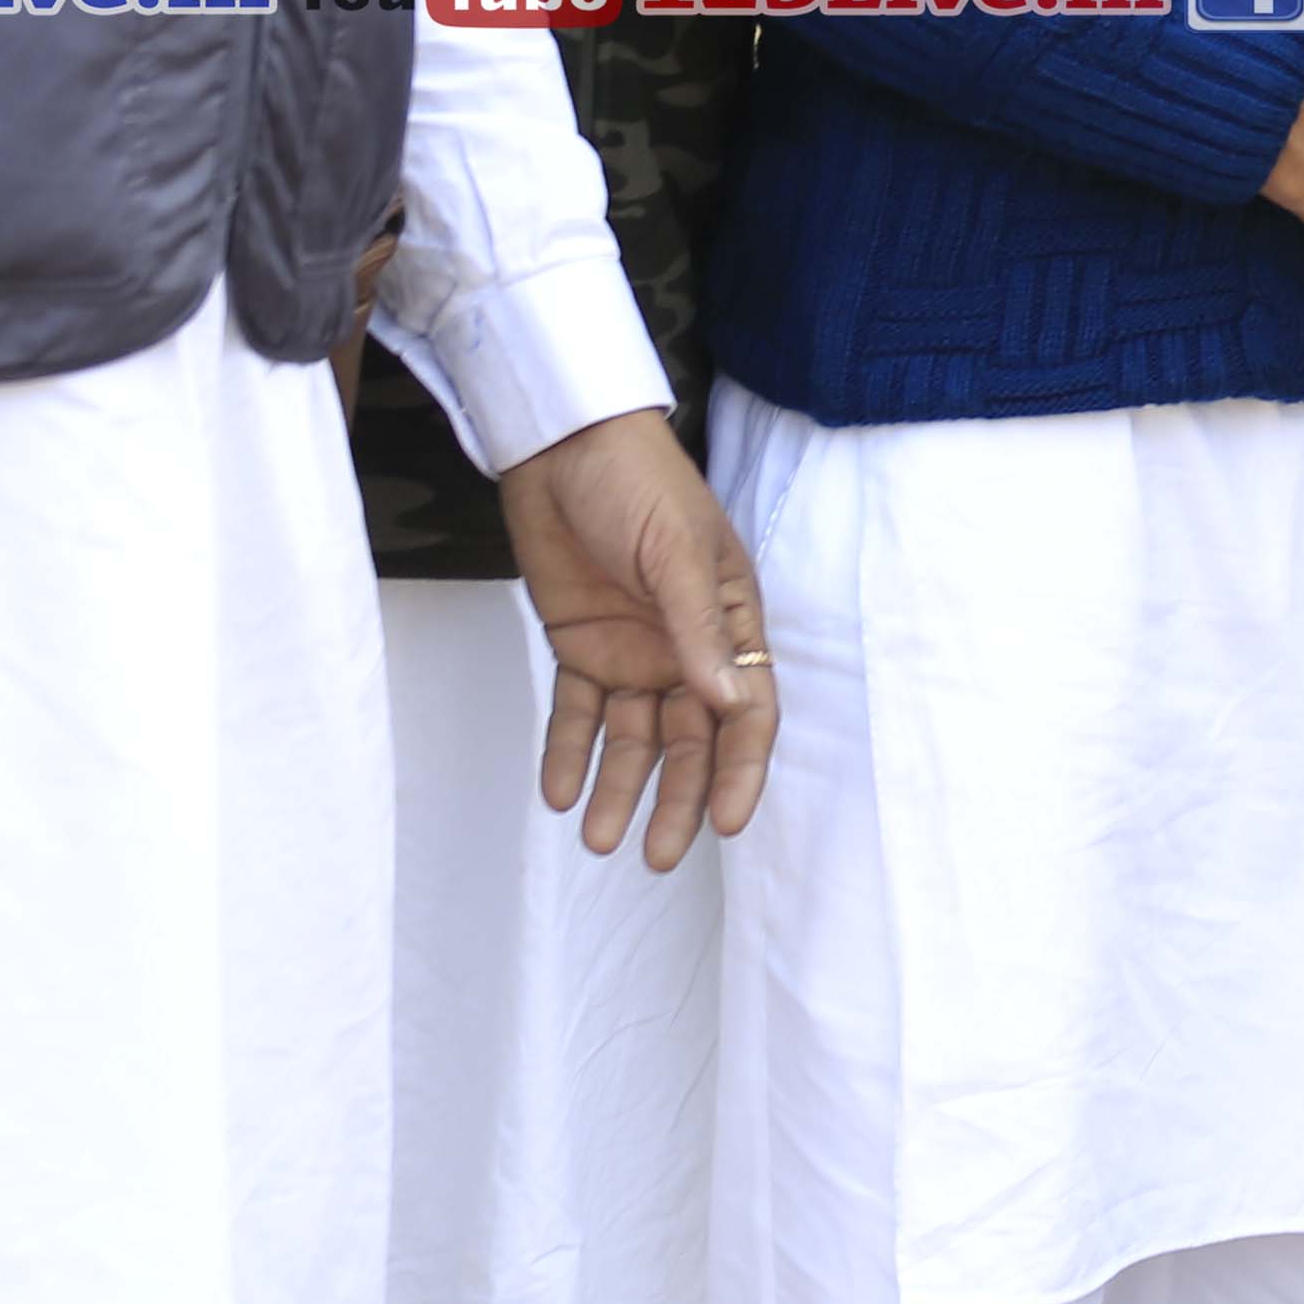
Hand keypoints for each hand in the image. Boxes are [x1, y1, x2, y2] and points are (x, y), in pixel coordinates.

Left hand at [495, 409, 773, 869]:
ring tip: (597, 838)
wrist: (562, 446)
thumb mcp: (675, 551)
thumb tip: (729, 704)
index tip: (723, 823)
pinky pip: (577, 712)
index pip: (747, 711)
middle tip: (658, 857)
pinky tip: (557, 792)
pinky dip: (568, 752)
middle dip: (677, 798)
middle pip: (689, 739)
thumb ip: (698, 628)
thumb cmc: (638, 484)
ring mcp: (633, 648)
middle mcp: (686, 645)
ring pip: (633, 737)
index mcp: (729, 620)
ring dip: (620, 788)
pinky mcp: (581, 645)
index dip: (739, 769)